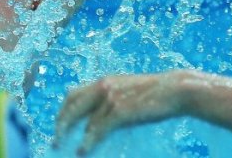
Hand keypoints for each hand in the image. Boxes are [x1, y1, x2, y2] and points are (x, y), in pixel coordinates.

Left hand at [55, 72, 188, 153]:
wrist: (176, 90)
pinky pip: (98, 129)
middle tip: (56, 138)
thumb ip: (112, 100)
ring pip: (83, 119)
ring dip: (70, 134)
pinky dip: (88, 141)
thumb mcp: (128, 91)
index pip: (74, 93)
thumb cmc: (155, 94)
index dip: (64, 109)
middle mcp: (103, 87)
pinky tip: (83, 150)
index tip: (60, 123)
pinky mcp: (120, 111)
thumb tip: (100, 120)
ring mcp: (111, 98)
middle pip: (72, 105)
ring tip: (64, 147)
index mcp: (104, 81)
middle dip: (60, 123)